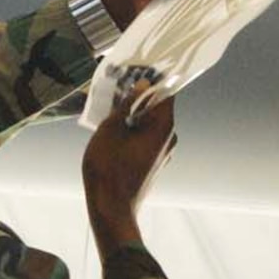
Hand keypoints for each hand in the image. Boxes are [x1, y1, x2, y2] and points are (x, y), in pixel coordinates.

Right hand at [81, 87, 176, 250]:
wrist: (111, 210)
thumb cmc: (108, 169)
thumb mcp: (110, 129)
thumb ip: (126, 105)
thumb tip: (141, 86)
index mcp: (163, 125)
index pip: (166, 91)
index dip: (153, 78)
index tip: (139, 69)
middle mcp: (169, 137)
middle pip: (158, 107)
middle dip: (139, 96)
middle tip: (119, 87)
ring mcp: (163, 152)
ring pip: (150, 124)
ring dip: (134, 115)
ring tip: (112, 109)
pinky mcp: (154, 164)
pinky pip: (146, 139)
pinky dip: (134, 131)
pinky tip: (115, 131)